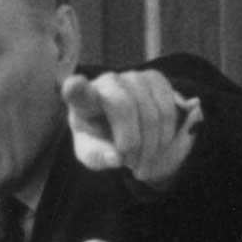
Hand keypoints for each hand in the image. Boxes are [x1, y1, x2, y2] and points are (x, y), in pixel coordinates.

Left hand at [63, 70, 201, 187]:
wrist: (126, 129)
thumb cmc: (102, 140)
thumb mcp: (94, 155)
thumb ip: (99, 156)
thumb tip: (116, 158)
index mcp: (84, 101)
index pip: (78, 92)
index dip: (76, 89)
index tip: (73, 85)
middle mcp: (107, 81)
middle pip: (123, 106)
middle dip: (132, 140)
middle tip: (131, 164)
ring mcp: (133, 76)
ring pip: (150, 112)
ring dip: (151, 146)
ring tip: (143, 162)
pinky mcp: (156, 78)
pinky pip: (168, 110)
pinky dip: (166, 136)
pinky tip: (158, 148)